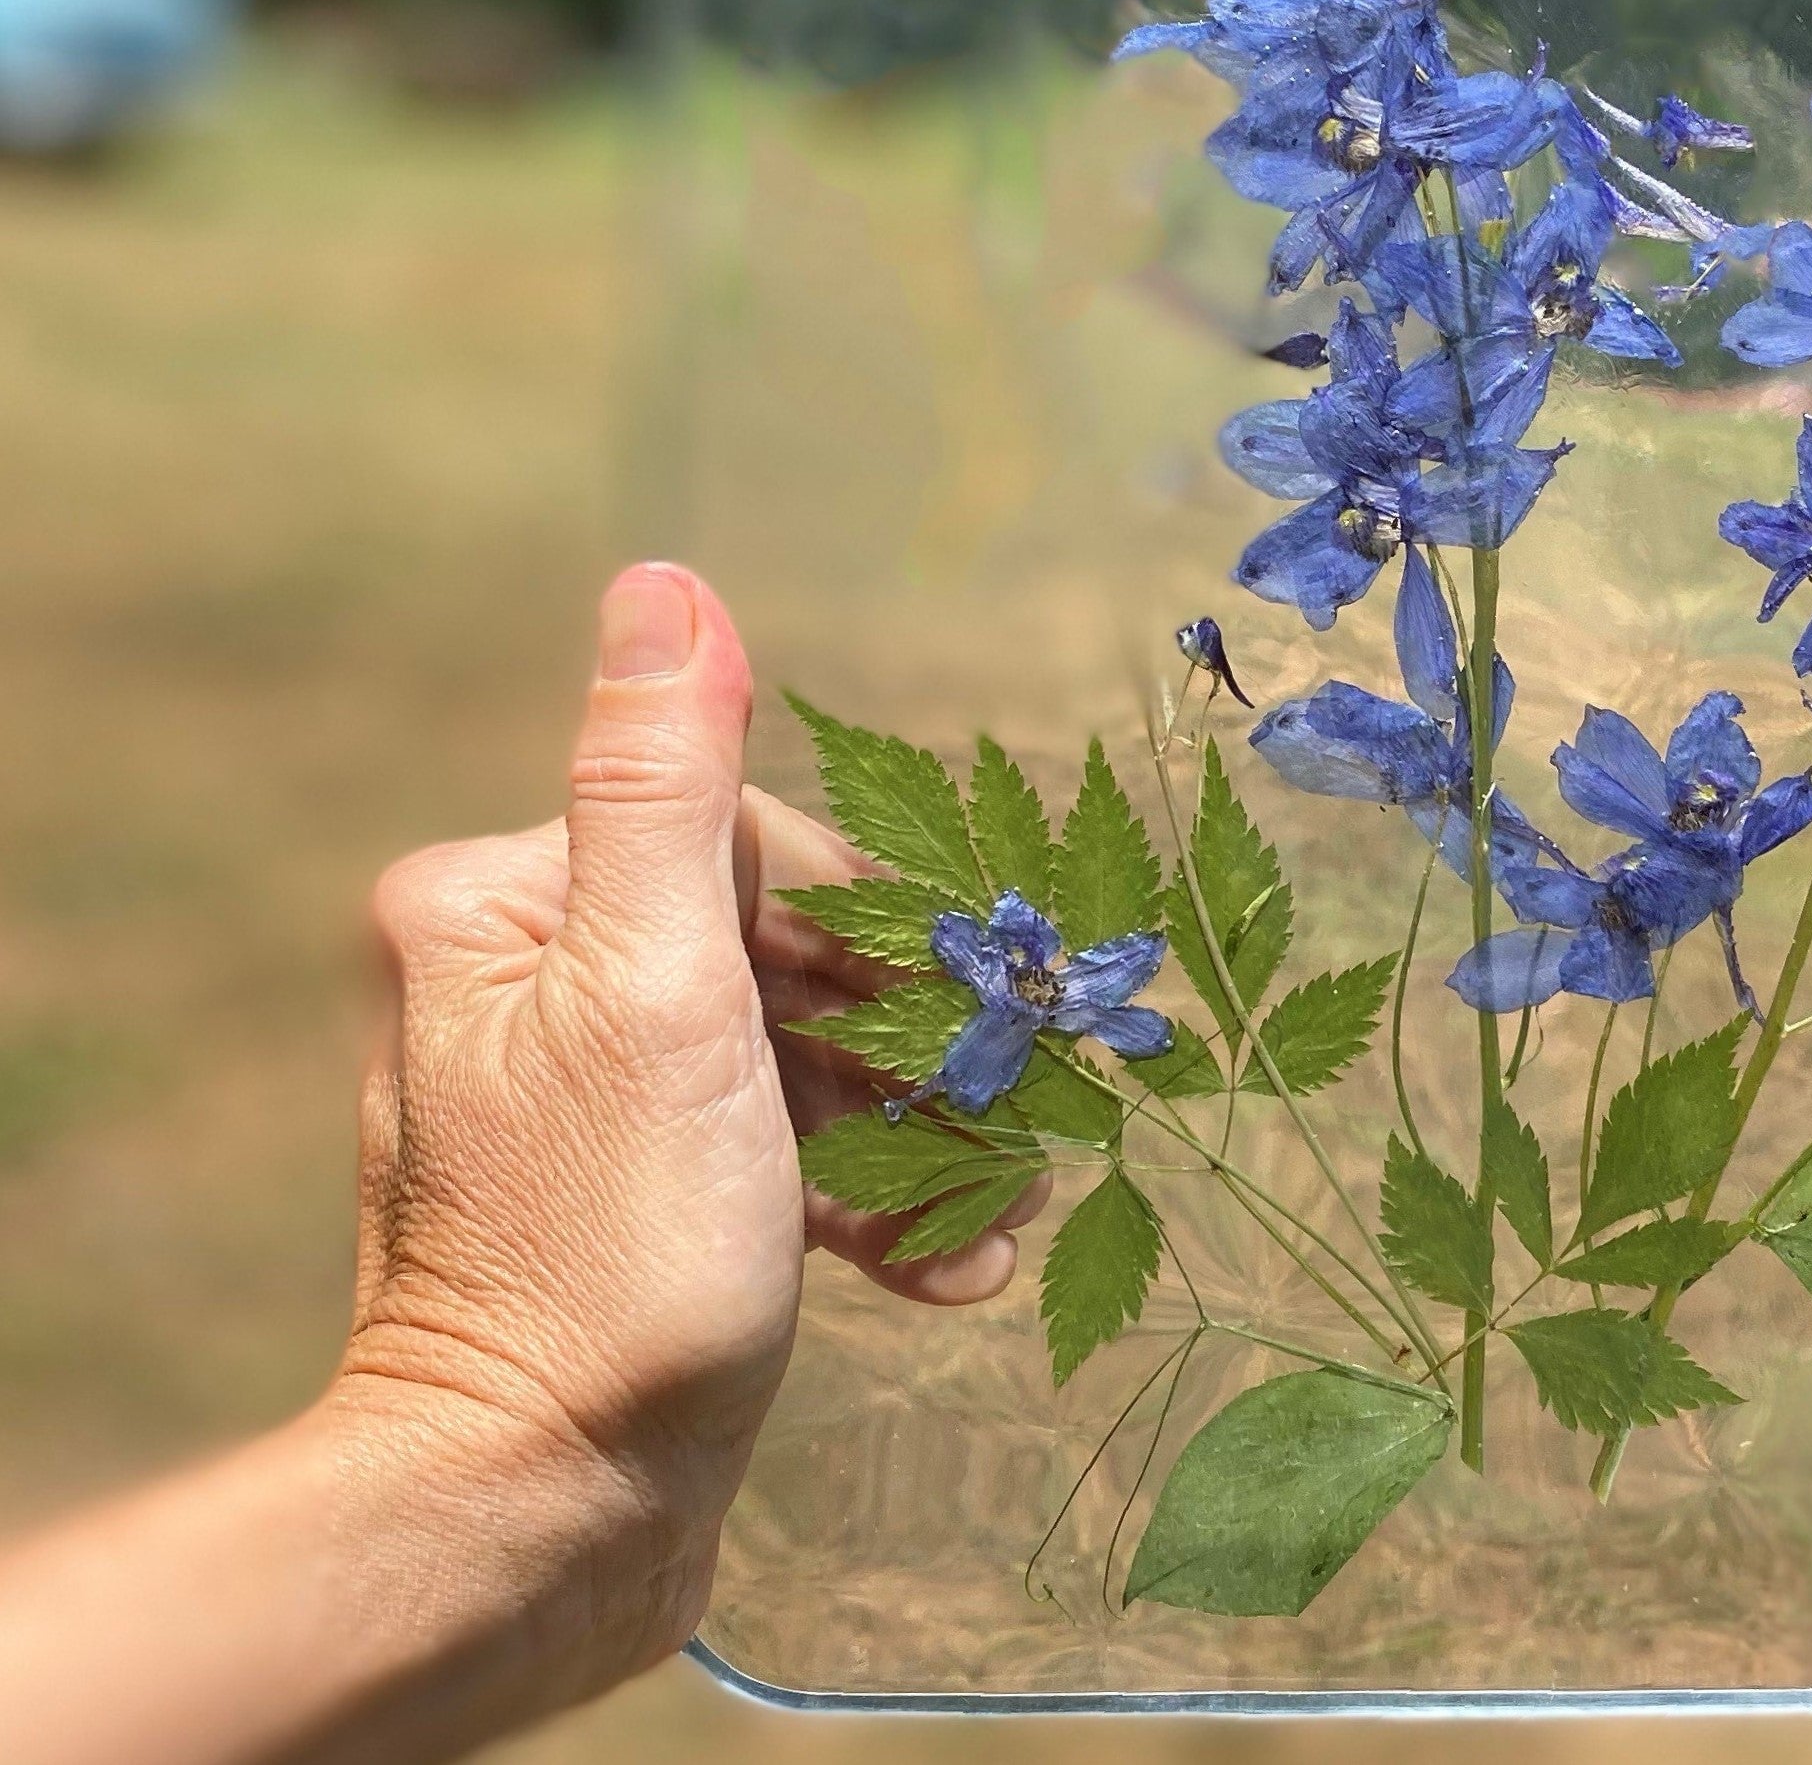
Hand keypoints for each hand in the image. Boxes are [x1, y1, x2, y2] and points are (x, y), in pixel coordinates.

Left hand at [336, 563, 1040, 1704]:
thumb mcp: (657, 995)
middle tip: (1010, 1113)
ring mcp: (576, 1098)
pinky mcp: (627, 1197)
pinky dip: (859, 1193)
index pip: (736, 838)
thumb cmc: (604, 1253)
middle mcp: (522, 983)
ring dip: (909, 1125)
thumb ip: (666, 782)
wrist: (535, 1526)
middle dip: (903, 1037)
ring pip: (790, 1053)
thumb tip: (664, 581)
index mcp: (506, 907)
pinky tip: (946, 1263)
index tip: (959, 1005)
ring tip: (999, 1210)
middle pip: (775, 947)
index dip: (866, 918)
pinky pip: (764, 1148)